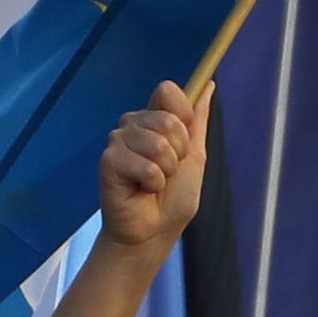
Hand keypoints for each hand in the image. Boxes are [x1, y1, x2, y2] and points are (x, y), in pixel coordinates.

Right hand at [94, 83, 206, 255]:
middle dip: (178, 153)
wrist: (154, 231)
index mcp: (154, 119)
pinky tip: (141, 190)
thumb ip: (197, 119)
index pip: (167, 90)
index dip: (182, 115)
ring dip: (166, 171)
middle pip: (167, 119)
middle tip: (167, 172)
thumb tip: (209, 84)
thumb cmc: (173, 197)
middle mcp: (133, 125)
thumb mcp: (194, 155)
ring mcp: (118, 141)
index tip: (184, 143)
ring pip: (157, 142)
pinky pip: (143, 164)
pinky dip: (152, 182)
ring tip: (154, 183)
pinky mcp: (108, 160)